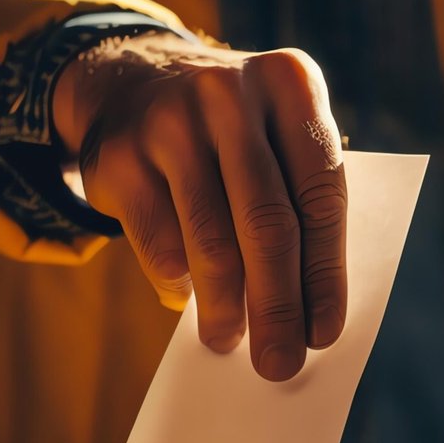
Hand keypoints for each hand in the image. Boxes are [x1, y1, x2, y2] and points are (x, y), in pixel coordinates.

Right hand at [52, 32, 346, 381]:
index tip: (324, 333)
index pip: (321, 193)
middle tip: (279, 363)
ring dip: (224, 308)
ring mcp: (169, 120)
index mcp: (290, 83)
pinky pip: (158, 243)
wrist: (132, 79)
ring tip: (229, 341)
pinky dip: (178, 284)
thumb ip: (297, 201)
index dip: (325, 272)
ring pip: (210, 239)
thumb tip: (308, 313)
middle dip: (277, 305)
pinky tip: (188, 298)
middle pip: (266, 221)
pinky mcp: (119, 155)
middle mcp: (230, 93)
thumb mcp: (274, 134)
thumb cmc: (232, 133)